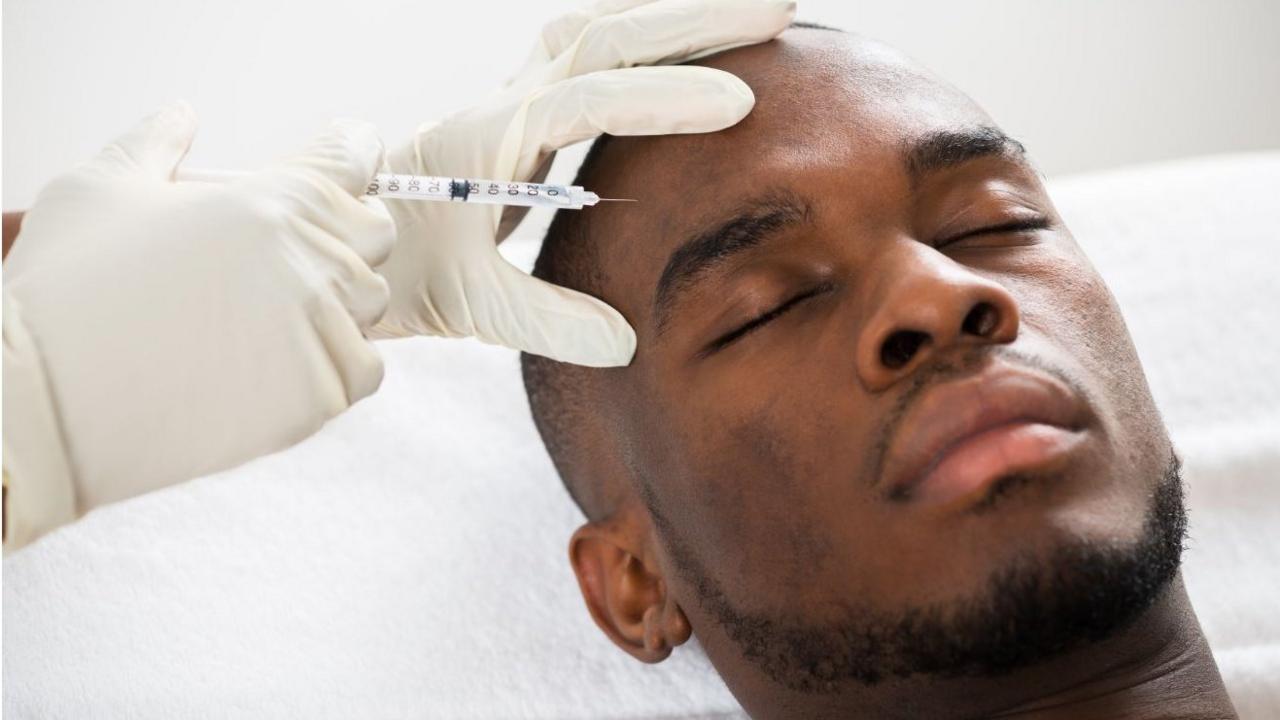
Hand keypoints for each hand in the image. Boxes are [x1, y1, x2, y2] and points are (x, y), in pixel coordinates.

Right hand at [2, 103, 394, 544]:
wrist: (41, 407)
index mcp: (269, 200)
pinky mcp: (318, 396)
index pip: (355, 160)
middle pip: (373, 235)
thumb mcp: (98, 190)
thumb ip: (155, 145)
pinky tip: (275, 367)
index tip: (341, 171)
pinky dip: (333, 366)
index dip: (349, 161)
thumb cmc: (64, 297)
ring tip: (262, 321)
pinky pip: (363, 370)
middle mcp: (308, 260)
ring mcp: (319, 331)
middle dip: (340, 239)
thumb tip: (181, 117)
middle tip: (280, 262)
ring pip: (370, 306)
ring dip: (335, 306)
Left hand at [372, 0, 795, 365]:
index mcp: (496, 140)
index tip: (739, 103)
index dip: (665, 97)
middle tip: (781, 7)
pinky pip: (591, 47)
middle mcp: (511, 104)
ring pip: (600, 27)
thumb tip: (622, 343)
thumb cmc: (411, 269)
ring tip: (754, 7)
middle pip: (605, 34)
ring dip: (675, 10)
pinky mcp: (531, 109)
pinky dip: (645, 28)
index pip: (591, 99)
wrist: (357, 240)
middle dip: (694, 18)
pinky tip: (688, 35)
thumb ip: (542, 320)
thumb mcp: (470, 304)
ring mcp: (521, 98)